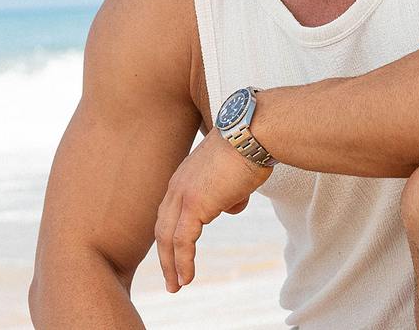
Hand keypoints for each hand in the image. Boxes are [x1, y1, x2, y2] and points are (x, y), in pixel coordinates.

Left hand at [154, 131, 272, 291]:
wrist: (255, 134)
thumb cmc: (252, 146)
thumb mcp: (235, 173)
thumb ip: (229, 190)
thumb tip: (231, 203)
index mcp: (185, 175)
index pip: (169, 210)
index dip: (170, 233)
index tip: (174, 252)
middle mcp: (178, 184)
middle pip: (163, 226)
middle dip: (164, 254)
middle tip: (170, 276)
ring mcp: (183, 194)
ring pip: (168, 238)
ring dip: (171, 265)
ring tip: (177, 285)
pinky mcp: (194, 205)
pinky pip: (182, 241)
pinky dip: (182, 262)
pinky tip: (187, 278)